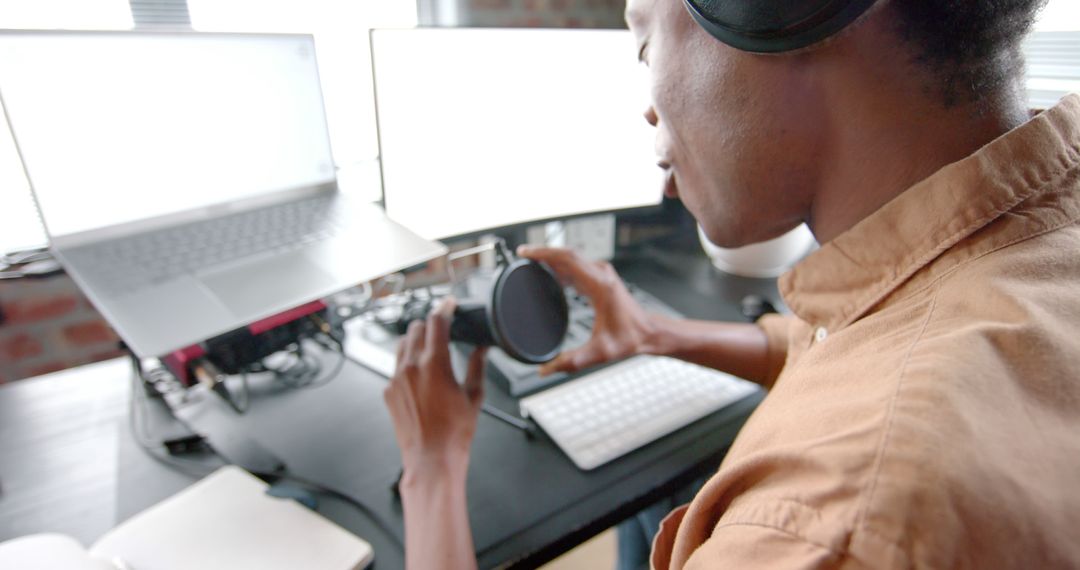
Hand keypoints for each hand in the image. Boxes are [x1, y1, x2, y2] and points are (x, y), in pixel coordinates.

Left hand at [384, 297, 487, 483]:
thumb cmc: (453, 433)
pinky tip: (420, 374)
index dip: (445, 308)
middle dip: (430, 324)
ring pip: (402, 344)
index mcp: (435, 364)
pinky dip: (407, 362)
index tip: (449, 304)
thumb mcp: (474, 396)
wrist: (431, 459)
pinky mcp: (388, 392)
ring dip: (416, 340)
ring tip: (430, 349)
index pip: (437, 322)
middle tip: (442, 328)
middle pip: (415, 328)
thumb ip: (478, 366)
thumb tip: (482, 349)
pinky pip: (396, 366)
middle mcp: (411, 368)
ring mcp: (396, 379)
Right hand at [517, 246, 656, 375]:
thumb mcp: (599, 353)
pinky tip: (549, 273)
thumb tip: (544, 370)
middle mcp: (601, 275)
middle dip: (542, 252)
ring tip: (530, 263)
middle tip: (521, 256)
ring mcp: (602, 275)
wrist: (649, 333)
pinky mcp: (601, 279)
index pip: (568, 258)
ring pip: (571, 258)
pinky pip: (577, 265)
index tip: (525, 253)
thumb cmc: (630, 338)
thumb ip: (570, 362)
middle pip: (567, 254)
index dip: (544, 253)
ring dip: (551, 258)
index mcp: (599, 285)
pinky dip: (561, 266)